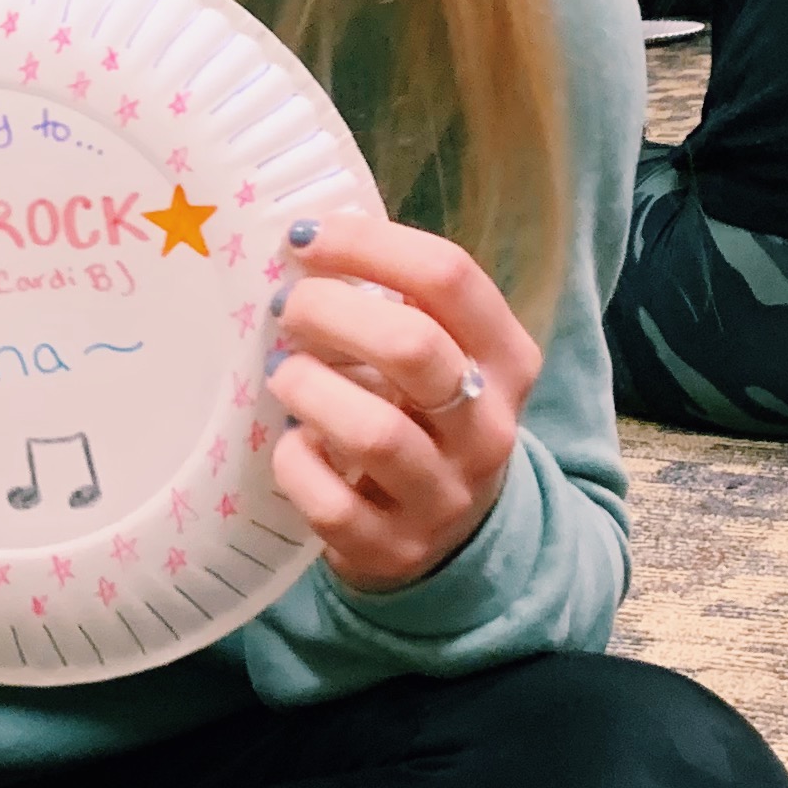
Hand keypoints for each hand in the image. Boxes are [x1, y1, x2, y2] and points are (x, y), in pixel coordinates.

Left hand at [265, 213, 536, 593]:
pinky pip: (332, 502)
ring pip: (374, 432)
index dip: (368, 244)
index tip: (306, 238)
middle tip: (287, 308)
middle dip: (331, 312)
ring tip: (282, 373)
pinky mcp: (392, 548)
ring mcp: (443, 495)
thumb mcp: (443, 360)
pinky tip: (289, 443)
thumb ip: (397, 305)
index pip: (449, 277)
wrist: (453, 541)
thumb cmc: (426, 420)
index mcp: (506, 361)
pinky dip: (296, 463)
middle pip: (413, 346)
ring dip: (309, 388)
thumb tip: (305, 241)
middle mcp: (487, 428)